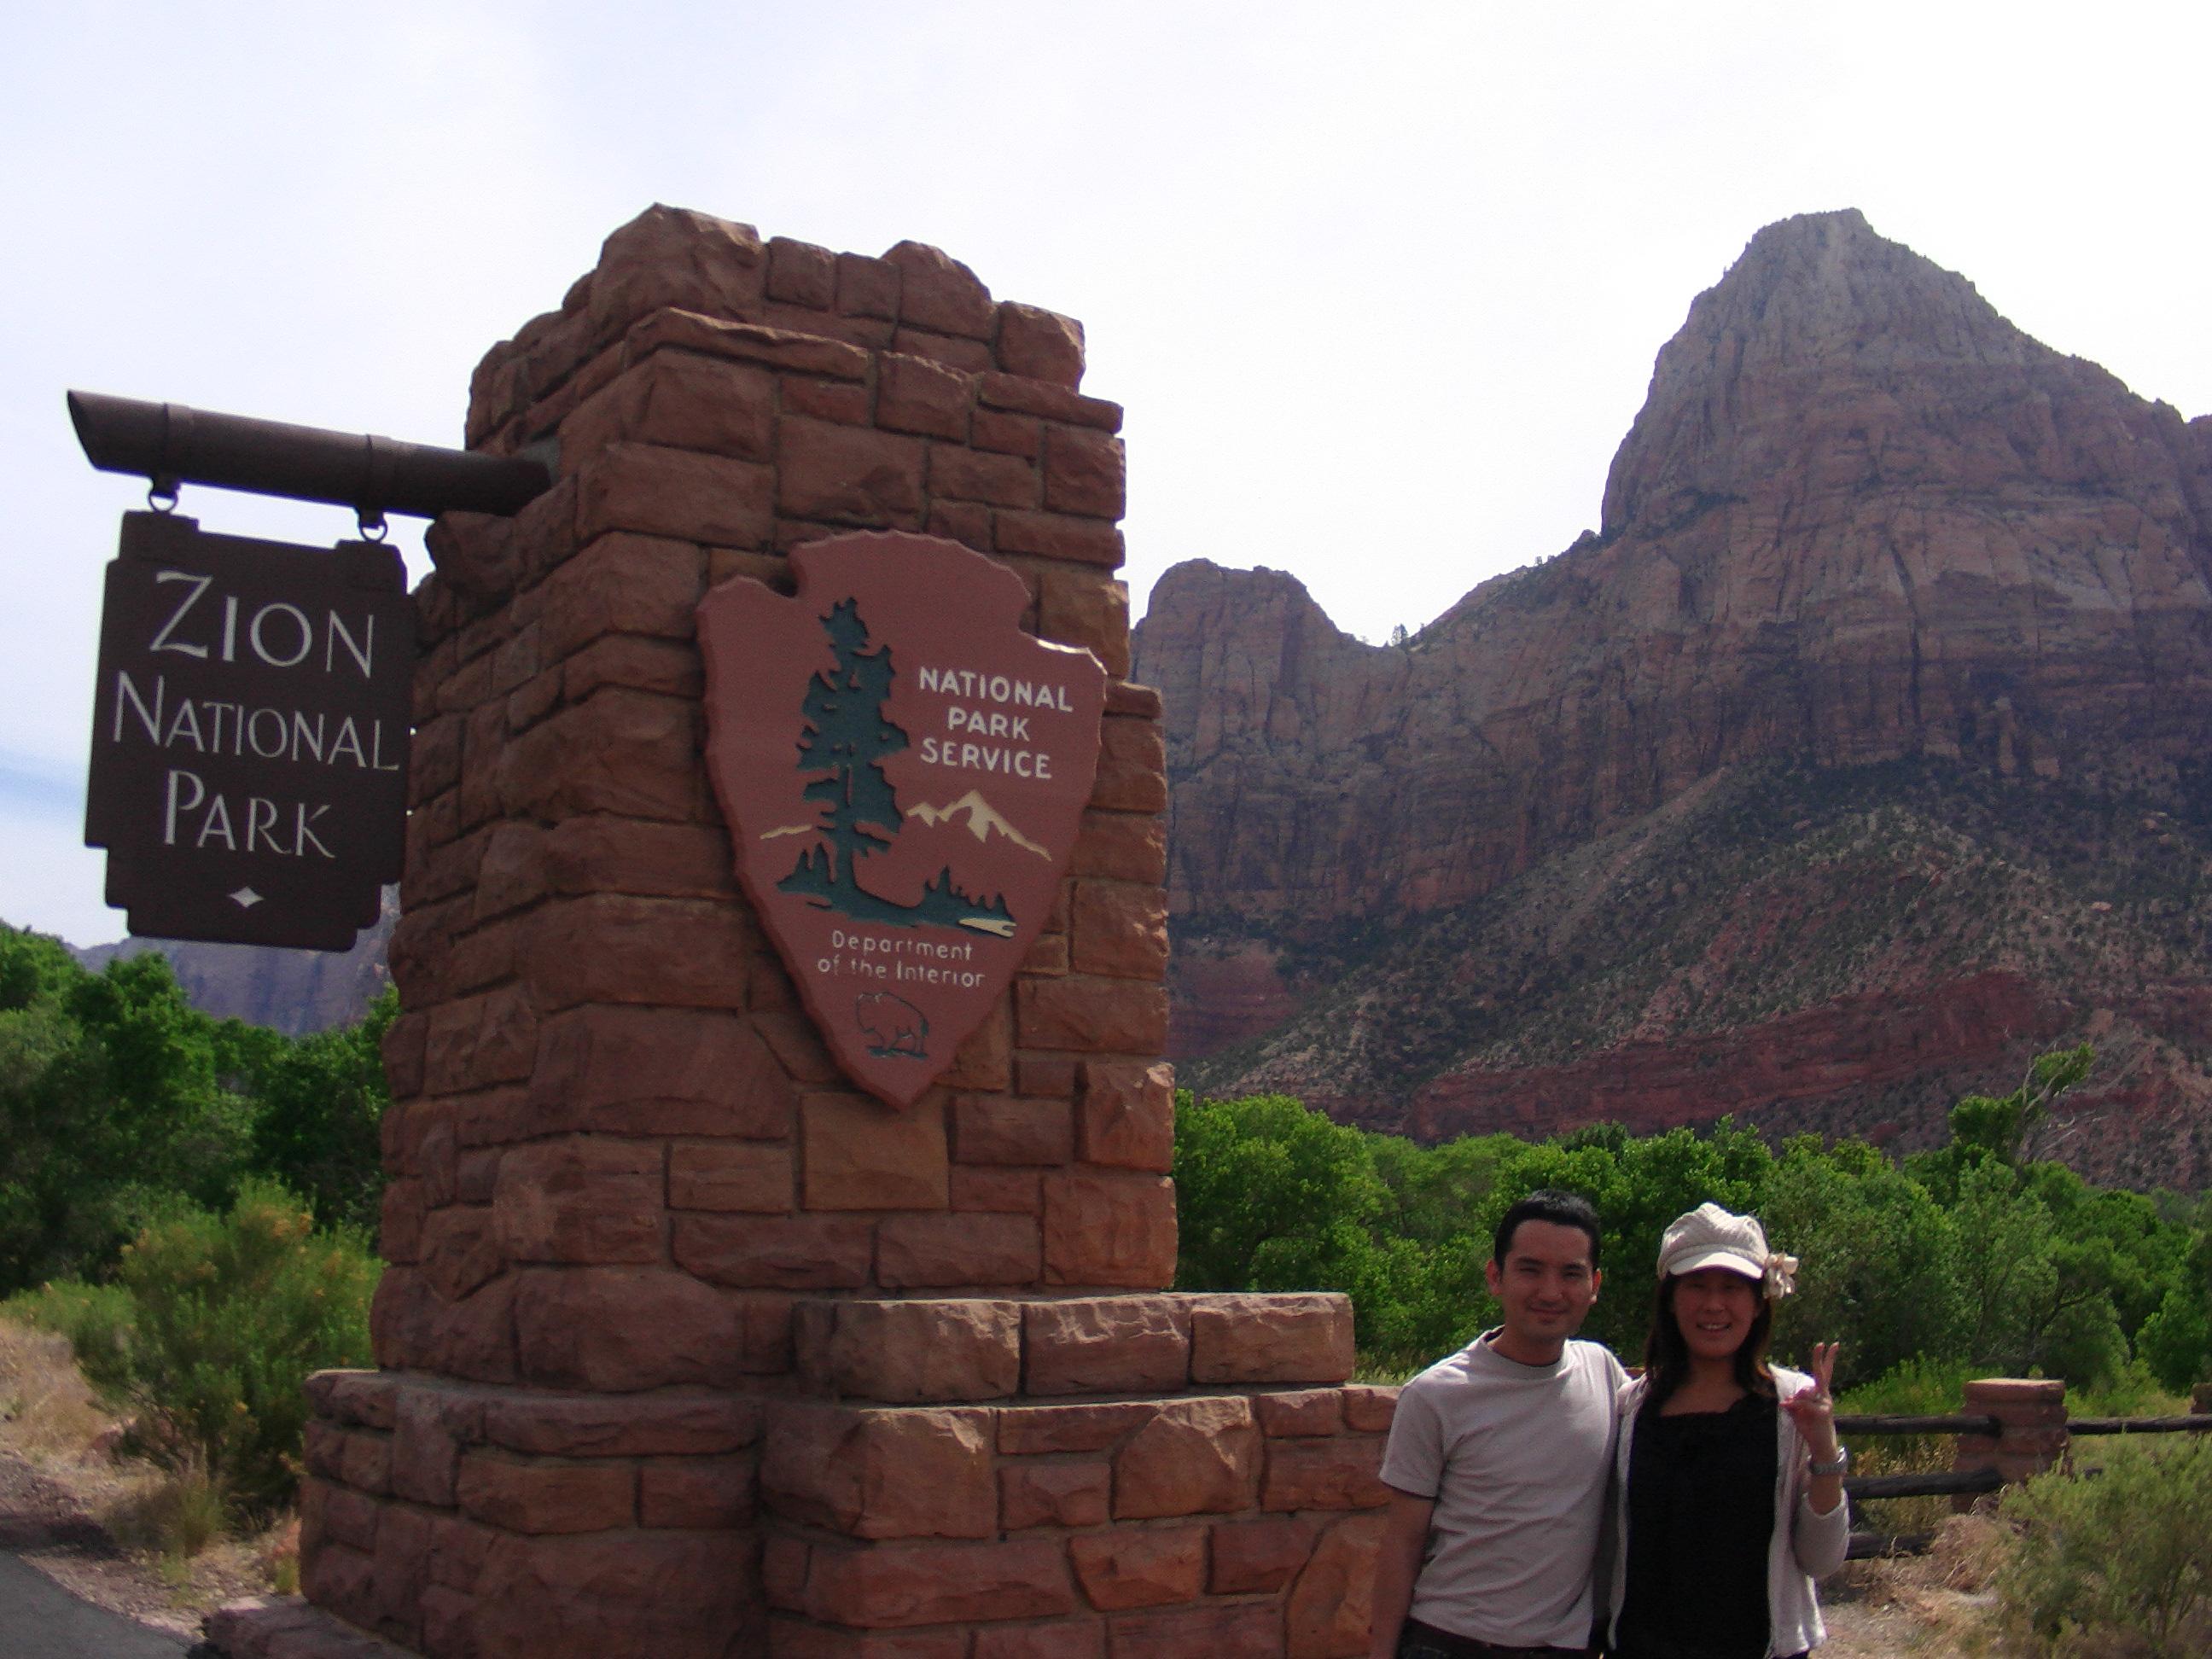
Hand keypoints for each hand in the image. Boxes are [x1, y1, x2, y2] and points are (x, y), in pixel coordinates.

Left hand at [1783, 1340, 1840, 1460]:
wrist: (1822, 1445)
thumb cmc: (1810, 1426)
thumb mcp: (1799, 1412)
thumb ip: (1795, 1403)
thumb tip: (1790, 1398)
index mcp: (1821, 1393)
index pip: (1824, 1373)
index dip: (1825, 1359)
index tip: (1827, 1344)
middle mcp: (1825, 1396)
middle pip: (1822, 1374)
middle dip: (1819, 1359)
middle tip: (1820, 1343)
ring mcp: (1826, 1404)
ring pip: (1804, 1392)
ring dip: (1796, 1401)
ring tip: (1798, 1413)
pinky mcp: (1822, 1412)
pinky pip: (1803, 1404)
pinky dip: (1793, 1405)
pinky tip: (1785, 1405)